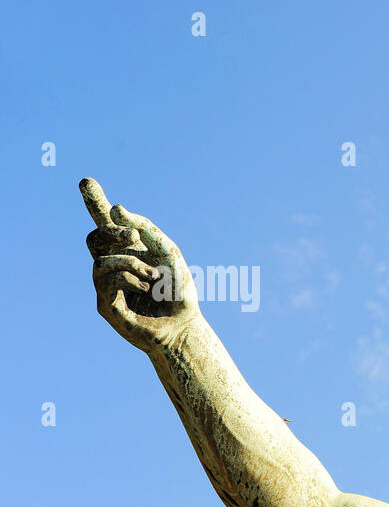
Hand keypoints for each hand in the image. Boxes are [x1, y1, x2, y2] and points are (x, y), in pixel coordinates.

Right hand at [81, 178, 198, 351]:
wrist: (184, 325)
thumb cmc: (178, 290)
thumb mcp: (168, 253)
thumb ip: (146, 228)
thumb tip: (116, 209)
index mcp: (128, 250)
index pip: (105, 223)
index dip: (94, 202)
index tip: (86, 181)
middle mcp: (113, 264)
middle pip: (94, 238)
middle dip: (111, 232)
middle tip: (133, 235)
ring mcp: (106, 284)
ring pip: (101, 260)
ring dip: (129, 262)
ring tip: (153, 276)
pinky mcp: (104, 304)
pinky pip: (105, 280)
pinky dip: (127, 277)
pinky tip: (145, 286)